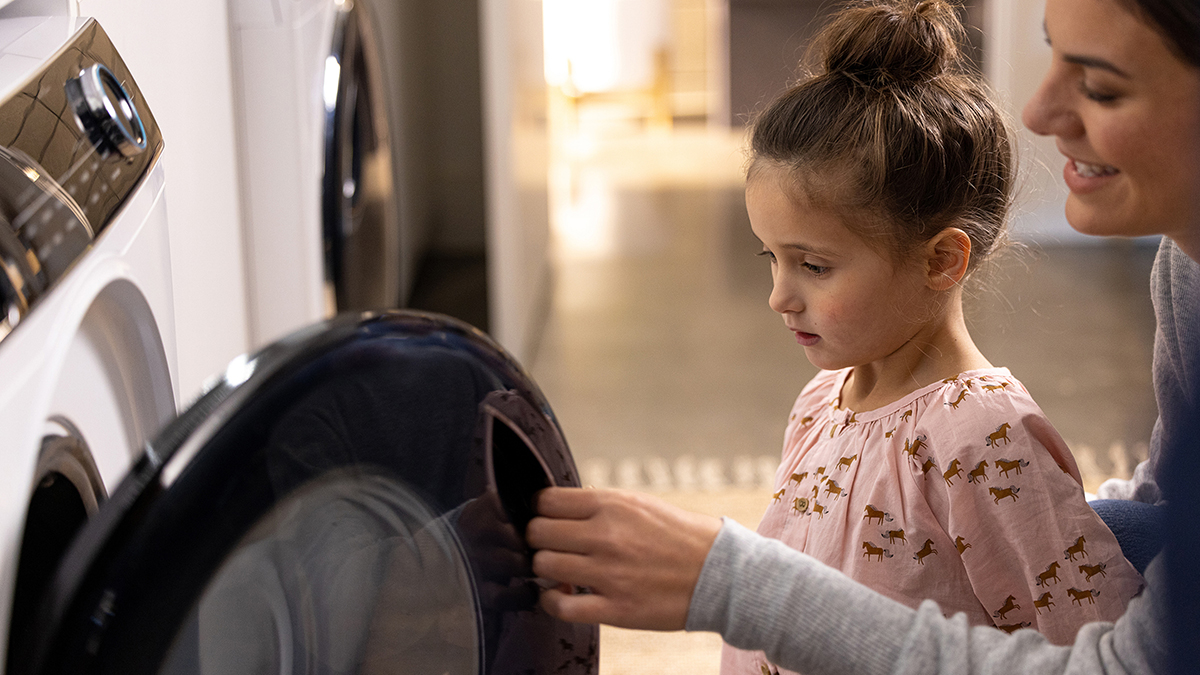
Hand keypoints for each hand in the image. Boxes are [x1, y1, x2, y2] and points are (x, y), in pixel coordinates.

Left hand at [526, 487, 721, 629]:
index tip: (548, 520)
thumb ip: (599, 506)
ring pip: (544, 565)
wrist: (720, 573)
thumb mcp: (640, 504)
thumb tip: (558, 509)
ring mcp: (609, 573)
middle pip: (538, 532)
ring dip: (547, 569)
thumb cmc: (680, 536)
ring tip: (561, 571)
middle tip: (554, 546)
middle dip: (540, 539)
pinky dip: (552, 600)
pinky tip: (562, 595)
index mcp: (612, 504)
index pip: (546, 501)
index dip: (541, 511)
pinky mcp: (615, 608)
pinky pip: (560, 605)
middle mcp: (607, 535)